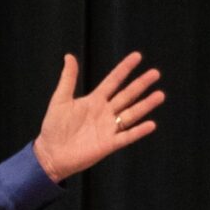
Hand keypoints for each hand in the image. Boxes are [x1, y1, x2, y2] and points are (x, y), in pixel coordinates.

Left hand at [30, 51, 163, 181]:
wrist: (50, 154)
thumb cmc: (53, 127)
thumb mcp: (60, 100)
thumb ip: (68, 79)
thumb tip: (69, 56)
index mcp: (94, 100)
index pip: (113, 81)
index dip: (124, 69)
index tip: (137, 56)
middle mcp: (105, 112)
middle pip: (127, 95)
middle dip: (141, 84)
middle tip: (155, 73)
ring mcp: (108, 128)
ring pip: (131, 114)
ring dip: (145, 105)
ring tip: (160, 95)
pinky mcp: (108, 144)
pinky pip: (126, 136)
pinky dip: (138, 131)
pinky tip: (151, 124)